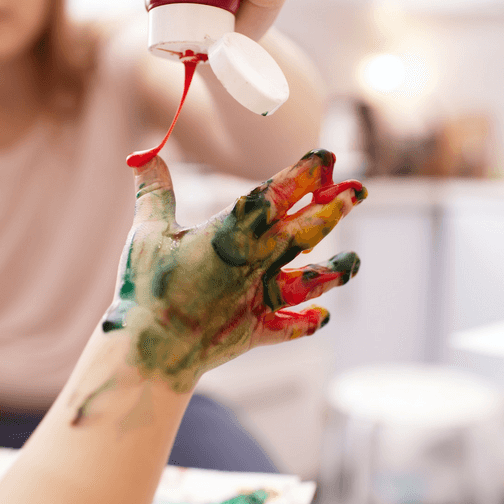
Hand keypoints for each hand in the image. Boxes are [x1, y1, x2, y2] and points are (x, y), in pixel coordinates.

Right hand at [93, 150, 364, 400]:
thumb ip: (154, 191)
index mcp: (233, 232)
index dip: (305, 173)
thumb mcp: (146, 231)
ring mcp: (259, 298)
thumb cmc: (147, 288)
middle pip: (305, 230)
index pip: (278, 194)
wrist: (152, 350)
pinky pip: (287, 326)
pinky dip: (305, 322)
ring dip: (334, 269)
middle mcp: (256, 262)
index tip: (327, 157)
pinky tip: (323, 317)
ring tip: (355, 261)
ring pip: (308, 279)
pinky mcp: (254, 330)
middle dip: (333, 208)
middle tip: (358, 190)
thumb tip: (144, 154)